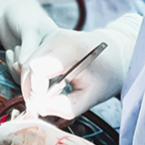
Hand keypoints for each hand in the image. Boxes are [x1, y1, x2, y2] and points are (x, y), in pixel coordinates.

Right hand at [21, 13, 141, 118]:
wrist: (117, 52)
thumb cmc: (107, 74)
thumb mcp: (92, 96)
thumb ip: (67, 107)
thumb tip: (41, 109)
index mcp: (70, 48)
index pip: (37, 69)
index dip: (35, 92)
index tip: (41, 108)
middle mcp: (57, 37)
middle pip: (28, 67)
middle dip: (30, 91)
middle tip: (41, 109)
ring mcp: (52, 35)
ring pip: (28, 63)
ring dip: (32, 84)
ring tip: (47, 99)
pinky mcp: (49, 38)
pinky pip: (33, 60)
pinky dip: (35, 77)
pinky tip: (48, 87)